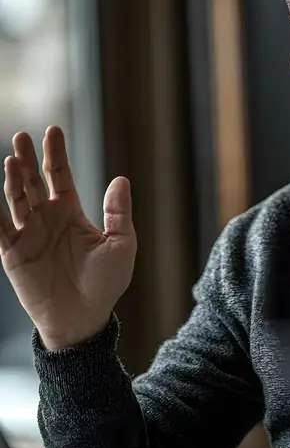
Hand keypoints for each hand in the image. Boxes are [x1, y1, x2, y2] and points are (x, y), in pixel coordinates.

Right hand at [0, 127, 136, 348]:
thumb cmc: (106, 283)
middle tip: (21, 136)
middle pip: (32, 180)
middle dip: (27, 158)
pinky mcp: (11, 253)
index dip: (55, 153)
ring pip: (14, 199)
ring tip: (12, 159)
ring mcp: (27, 234)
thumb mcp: (121, 245)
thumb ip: (119, 213)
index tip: (53, 129)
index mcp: (70, 212)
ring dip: (12, 179)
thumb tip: (121, 179)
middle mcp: (45, 218)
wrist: (84, 318)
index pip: (59, 175)